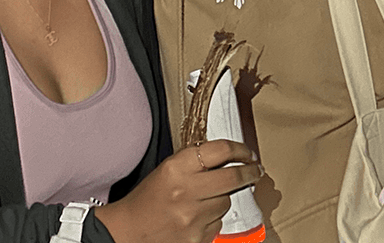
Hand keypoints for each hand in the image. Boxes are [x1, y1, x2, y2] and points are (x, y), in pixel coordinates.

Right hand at [95, 139, 261, 242]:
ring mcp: (193, 217)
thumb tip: (228, 157)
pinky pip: (218, 224)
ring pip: (227, 202)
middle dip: (250, 172)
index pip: (220, 150)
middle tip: (255, 170)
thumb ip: (194, 162)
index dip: (240, 149)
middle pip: (233, 176)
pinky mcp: (198, 237)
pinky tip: (198, 218)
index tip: (248, 153)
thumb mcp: (166, 170)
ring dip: (223, 199)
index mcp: (176, 168)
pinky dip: (213, 219)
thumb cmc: (146, 200)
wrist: (128, 231)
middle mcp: (186, 191)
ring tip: (205, 201)